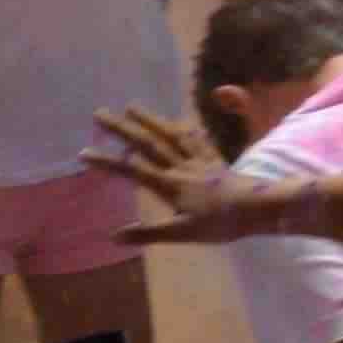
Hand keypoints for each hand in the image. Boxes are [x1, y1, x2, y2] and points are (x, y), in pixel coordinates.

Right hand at [91, 100, 265, 245]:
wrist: (258, 206)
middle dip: (122, 128)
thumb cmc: (219, 224)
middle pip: (147, 143)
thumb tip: (114, 235)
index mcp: (170, 184)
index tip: (83, 152)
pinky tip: (181, 120)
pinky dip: (185, 126)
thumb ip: (149, 232)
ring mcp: (199, 159)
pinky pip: (197, 137)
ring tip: (132, 106)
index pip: (132, 169)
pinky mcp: (215, 158)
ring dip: (149, 120)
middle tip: (100, 113)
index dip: (107, 160)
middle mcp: (181, 165)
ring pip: (170, 134)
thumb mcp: (182, 233)